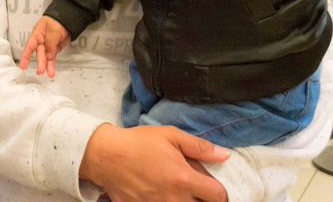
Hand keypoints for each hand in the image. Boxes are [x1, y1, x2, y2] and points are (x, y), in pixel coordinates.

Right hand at [19, 15, 69, 76]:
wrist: (68, 20)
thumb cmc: (57, 21)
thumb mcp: (53, 30)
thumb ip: (51, 42)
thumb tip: (49, 55)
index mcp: (37, 35)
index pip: (30, 46)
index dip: (26, 56)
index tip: (23, 66)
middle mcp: (40, 42)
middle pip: (39, 53)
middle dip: (40, 62)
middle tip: (40, 71)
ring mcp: (48, 46)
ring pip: (46, 58)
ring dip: (47, 66)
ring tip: (50, 74)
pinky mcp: (54, 49)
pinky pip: (52, 58)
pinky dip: (52, 64)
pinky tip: (51, 71)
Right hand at [80, 124, 229, 201]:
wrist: (108, 156)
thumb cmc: (140, 142)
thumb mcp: (172, 136)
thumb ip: (200, 147)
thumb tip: (225, 155)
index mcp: (184, 180)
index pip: (217, 196)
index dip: (221, 192)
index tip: (215, 186)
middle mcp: (174, 201)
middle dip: (203, 198)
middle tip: (197, 188)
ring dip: (186, 201)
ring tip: (179, 190)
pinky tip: (163, 193)